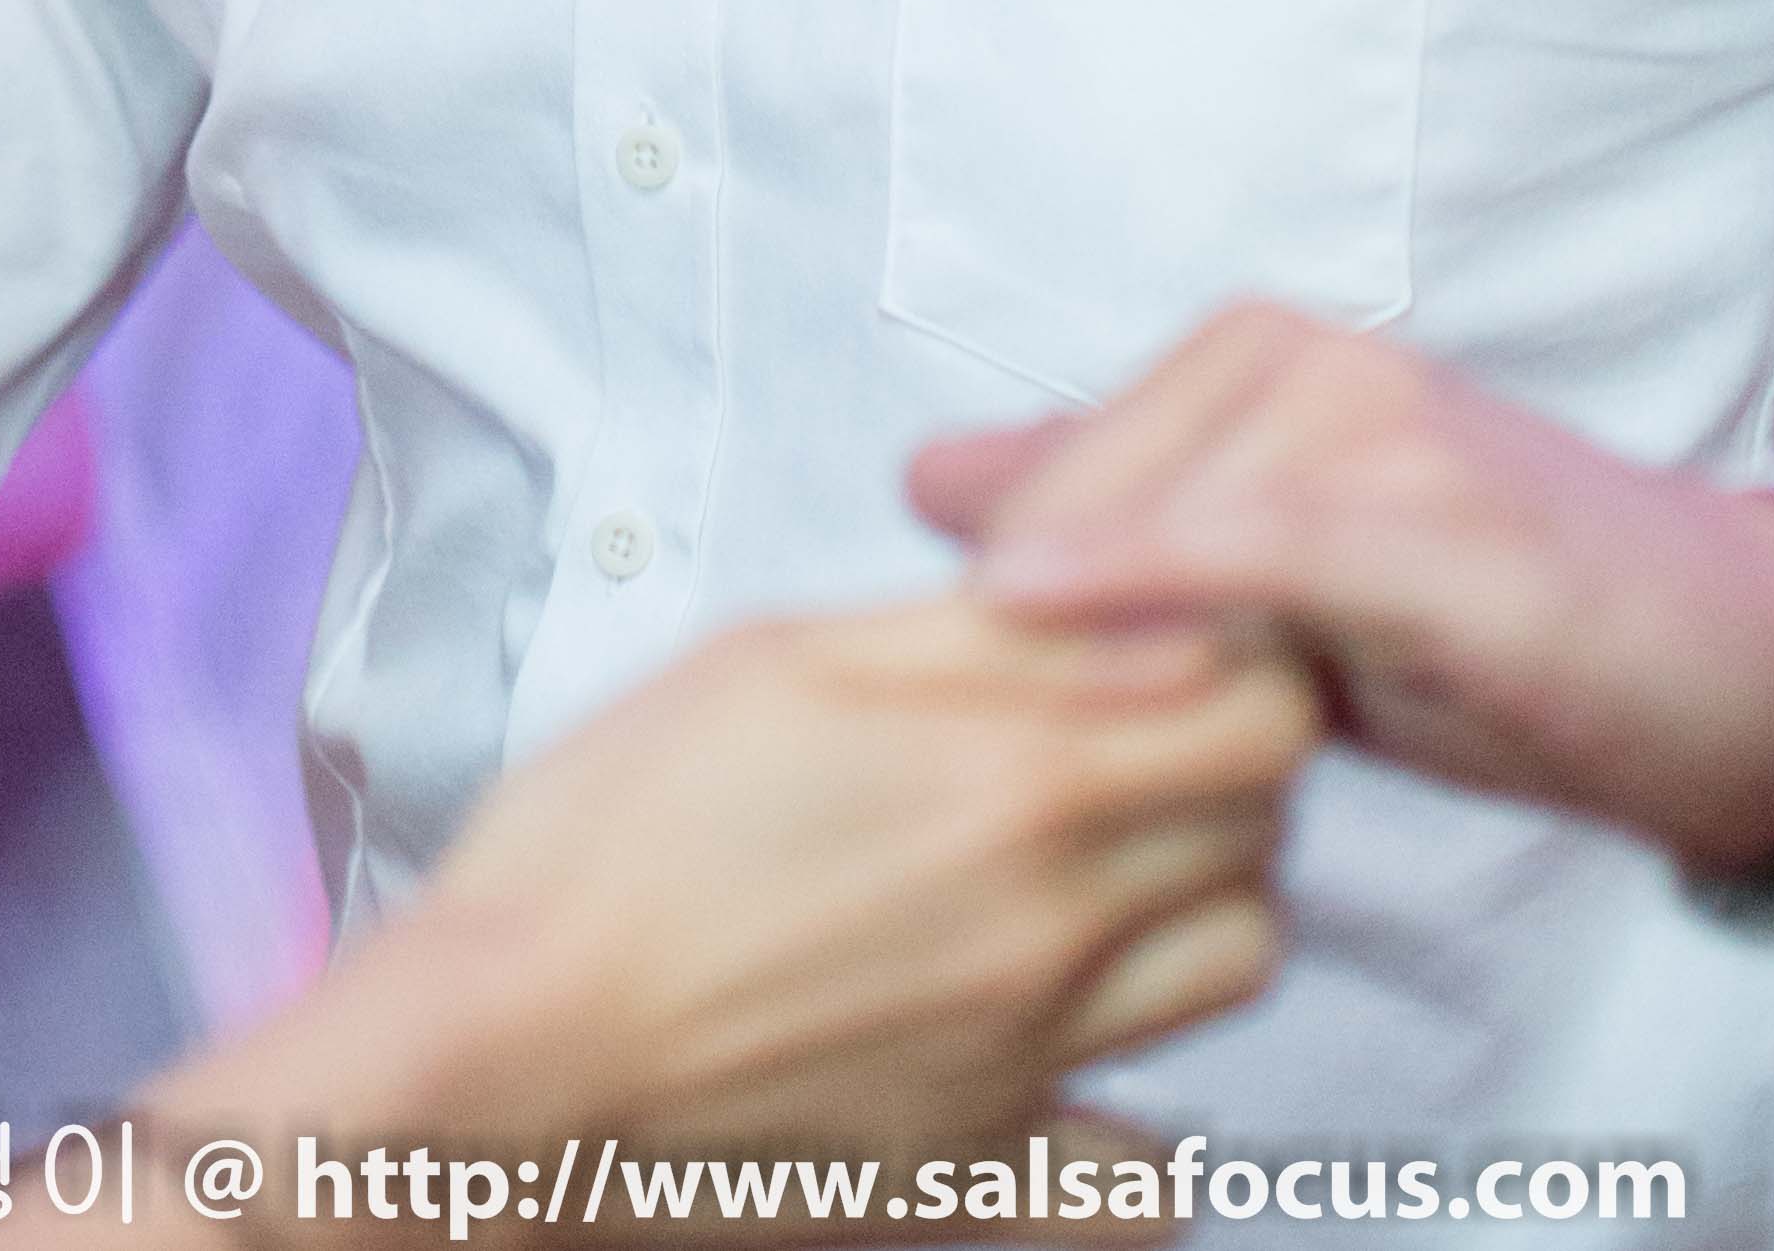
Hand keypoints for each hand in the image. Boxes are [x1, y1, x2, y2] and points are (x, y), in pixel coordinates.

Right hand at [140, 590, 1316, 1196]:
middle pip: (1266, 824)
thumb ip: (966, 633)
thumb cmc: (602, 845)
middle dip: (1223, 751)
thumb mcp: (775, 658)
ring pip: (1236, 966)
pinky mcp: (988, 1176)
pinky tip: (1068, 1046)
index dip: (1236, 640)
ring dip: (1198, 897)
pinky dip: (1146, 1116)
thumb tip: (1103, 598)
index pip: (1256, 701)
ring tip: (1097, 859)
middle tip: (1127, 718)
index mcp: (1008, 777)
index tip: (1172, 622)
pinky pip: (1152, 1172)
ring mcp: (1030, 1059)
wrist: (507, 1057)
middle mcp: (1050, 924)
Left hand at [912, 302, 1773, 880]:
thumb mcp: (1289, 585)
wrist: (1751, 663)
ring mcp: (1379, 426)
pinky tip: (1028, 603)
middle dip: (1028, 612)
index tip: (934, 707)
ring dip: (1082, 616)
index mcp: (1255, 363)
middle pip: (1077, 483)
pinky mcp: (1439, 516)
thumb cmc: (1511, 633)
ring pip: (1154, 502)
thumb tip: (930, 481)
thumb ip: (1124, 520)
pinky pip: (1256, 536)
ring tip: (1053, 739)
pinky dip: (1143, 566)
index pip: (1046, 470)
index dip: (992, 591)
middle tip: (1003, 747)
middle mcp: (1308, 359)